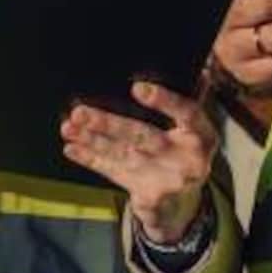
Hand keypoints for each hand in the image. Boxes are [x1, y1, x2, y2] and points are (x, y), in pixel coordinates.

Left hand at [59, 80, 217, 243]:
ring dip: (92, 140)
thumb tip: (197, 68)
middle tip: (80, 112)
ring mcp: (168, 180)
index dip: (164, 100)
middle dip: (108, 124)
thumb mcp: (193, 130)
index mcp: (202, 135)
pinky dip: (91, 159)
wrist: (183, 204)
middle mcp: (188, 159)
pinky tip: (72, 148)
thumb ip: (187, 101)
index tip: (137, 88)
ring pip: (123, 155)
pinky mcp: (148, 196)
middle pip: (144, 137)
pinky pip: (114, 172)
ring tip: (69, 127)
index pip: (187, 113)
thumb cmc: (183, 151)